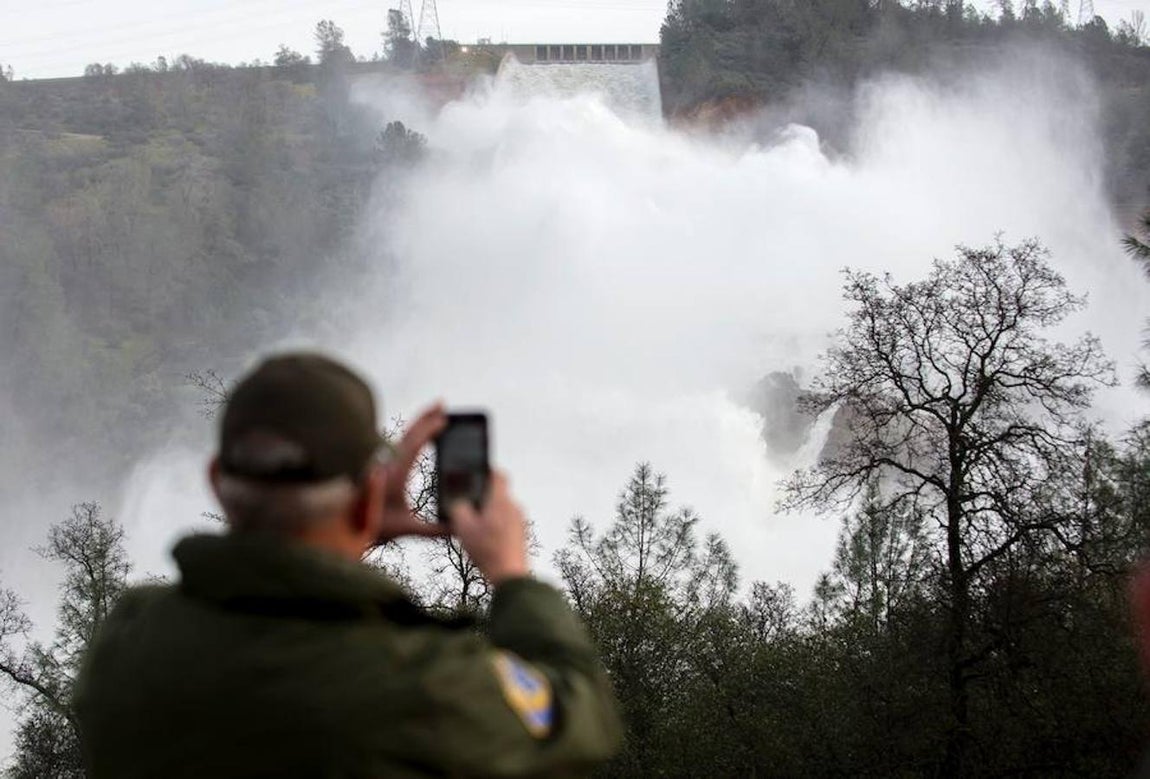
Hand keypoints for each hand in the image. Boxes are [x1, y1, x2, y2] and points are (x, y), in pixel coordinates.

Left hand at [375, 404, 449, 543]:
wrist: (344, 525)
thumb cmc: (375, 525)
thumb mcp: (406, 528)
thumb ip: (433, 530)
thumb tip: (458, 528)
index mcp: (394, 474)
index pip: (413, 445)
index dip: (429, 430)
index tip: (444, 420)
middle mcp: (386, 463)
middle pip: (408, 433)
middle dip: (426, 416)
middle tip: (442, 403)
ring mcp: (382, 462)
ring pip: (402, 436)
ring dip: (418, 423)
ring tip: (435, 413)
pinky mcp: (379, 464)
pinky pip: (398, 442)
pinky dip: (411, 433)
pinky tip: (419, 434)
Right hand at [448, 471, 529, 584]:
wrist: (510, 575)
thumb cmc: (489, 550)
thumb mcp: (464, 527)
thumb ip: (459, 508)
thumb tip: (459, 503)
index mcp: (501, 500)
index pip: (498, 475)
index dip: (487, 471)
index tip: (477, 473)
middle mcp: (514, 507)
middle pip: (497, 494)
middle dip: (481, 499)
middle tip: (467, 509)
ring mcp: (520, 521)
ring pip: (501, 510)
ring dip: (488, 515)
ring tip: (474, 530)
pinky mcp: (521, 534)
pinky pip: (506, 523)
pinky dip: (495, 527)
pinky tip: (484, 541)